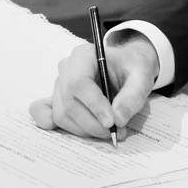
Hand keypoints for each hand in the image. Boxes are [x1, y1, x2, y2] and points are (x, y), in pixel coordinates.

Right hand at [28, 33, 160, 139]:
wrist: (125, 67)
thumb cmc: (131, 68)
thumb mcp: (142, 77)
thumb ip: (132, 97)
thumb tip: (118, 119)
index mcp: (84, 55)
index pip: (79, 83)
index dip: (93, 105)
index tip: (111, 122)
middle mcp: (67, 68)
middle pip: (69, 103)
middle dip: (93, 124)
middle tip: (117, 132)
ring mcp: (59, 84)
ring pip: (62, 114)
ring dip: (85, 130)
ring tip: (111, 131)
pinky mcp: (57, 99)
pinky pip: (44, 112)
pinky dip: (51, 124)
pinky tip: (71, 130)